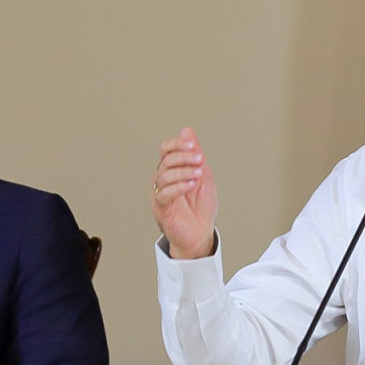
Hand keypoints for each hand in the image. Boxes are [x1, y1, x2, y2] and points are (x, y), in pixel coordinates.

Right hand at [152, 128, 218, 259]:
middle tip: (200, 159)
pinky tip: (191, 185)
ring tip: (198, 175)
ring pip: (163, 175)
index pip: (166, 150)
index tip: (193, 145)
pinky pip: (164, 194)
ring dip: (183, 171)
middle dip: (184, 157)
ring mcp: (160, 194)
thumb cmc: (201, 208)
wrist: (201, 233)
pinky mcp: (160, 208)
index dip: (177, 144)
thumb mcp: (203, 175)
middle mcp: (163, 180)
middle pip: (165, 160)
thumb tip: (187, 131)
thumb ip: (194, 154)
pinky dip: (179, 186)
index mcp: (173, 170)